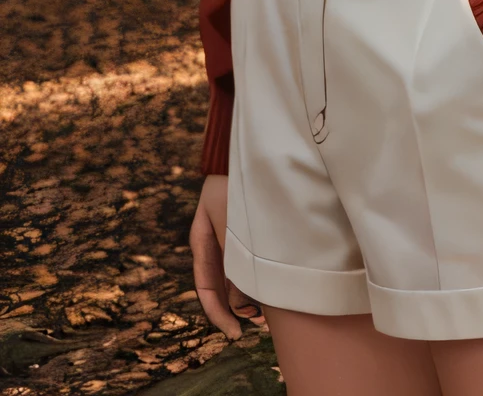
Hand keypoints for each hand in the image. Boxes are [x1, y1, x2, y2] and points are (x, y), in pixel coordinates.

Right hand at [189, 174, 265, 338]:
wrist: (261, 151)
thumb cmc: (243, 186)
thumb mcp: (236, 228)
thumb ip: (234, 265)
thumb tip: (237, 306)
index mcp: (202, 236)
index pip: (205, 284)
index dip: (218, 313)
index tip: (235, 333)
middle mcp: (215, 235)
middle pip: (222, 281)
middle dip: (238, 307)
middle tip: (260, 324)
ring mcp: (233, 230)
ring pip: (238, 271)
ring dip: (252, 292)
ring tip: (273, 310)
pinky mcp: (251, 226)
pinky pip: (251, 257)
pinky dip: (260, 274)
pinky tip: (277, 286)